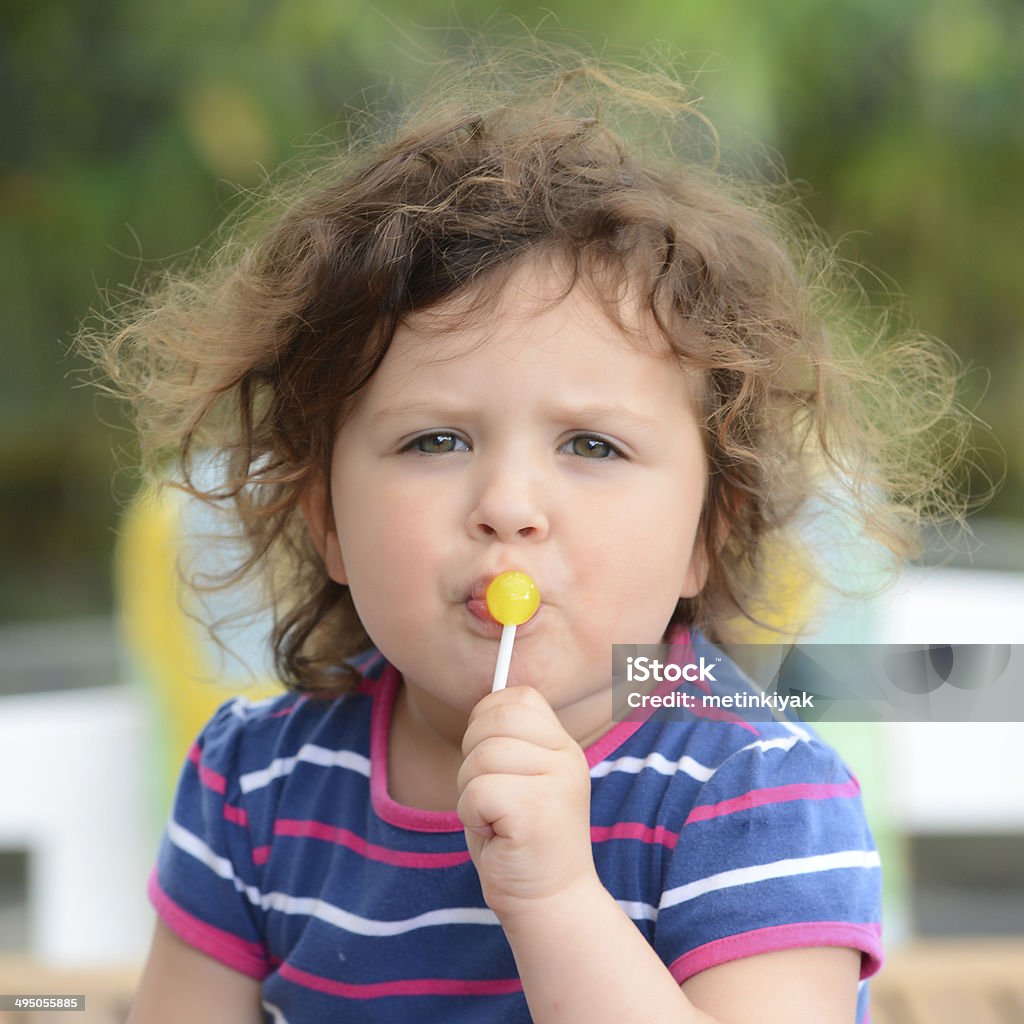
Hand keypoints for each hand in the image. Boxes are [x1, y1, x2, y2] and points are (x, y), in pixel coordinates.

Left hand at [457, 686, 597, 922]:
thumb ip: (505, 740)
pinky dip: (471, 816)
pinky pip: (478, 791)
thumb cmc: (518, 839)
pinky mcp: (537, 809)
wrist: (548, 902)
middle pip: (494, 720)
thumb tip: (484, 703)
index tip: (488, 758)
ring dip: (470, 792)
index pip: (517, 697)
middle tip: (489, 796)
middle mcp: (567, 757)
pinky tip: (495, 834)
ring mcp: (557, 781)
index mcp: (563, 744)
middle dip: (472, 756)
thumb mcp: (517, 778)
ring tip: (495, 819)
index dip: (486, 719)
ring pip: (481, 757)